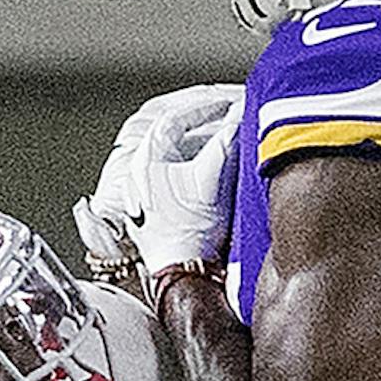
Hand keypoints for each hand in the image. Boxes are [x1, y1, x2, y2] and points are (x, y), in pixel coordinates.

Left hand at [77, 85, 243, 294]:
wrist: (184, 274)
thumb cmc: (190, 235)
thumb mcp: (211, 181)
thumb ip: (226, 143)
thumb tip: (240, 117)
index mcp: (145, 161)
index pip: (175, 120)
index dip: (205, 109)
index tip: (228, 106)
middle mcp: (139, 174)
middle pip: (174, 135)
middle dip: (204, 124)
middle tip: (228, 117)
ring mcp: (145, 192)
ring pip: (175, 154)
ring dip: (201, 144)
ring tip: (226, 139)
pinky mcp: (155, 209)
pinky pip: (175, 174)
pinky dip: (196, 164)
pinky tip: (215, 166)